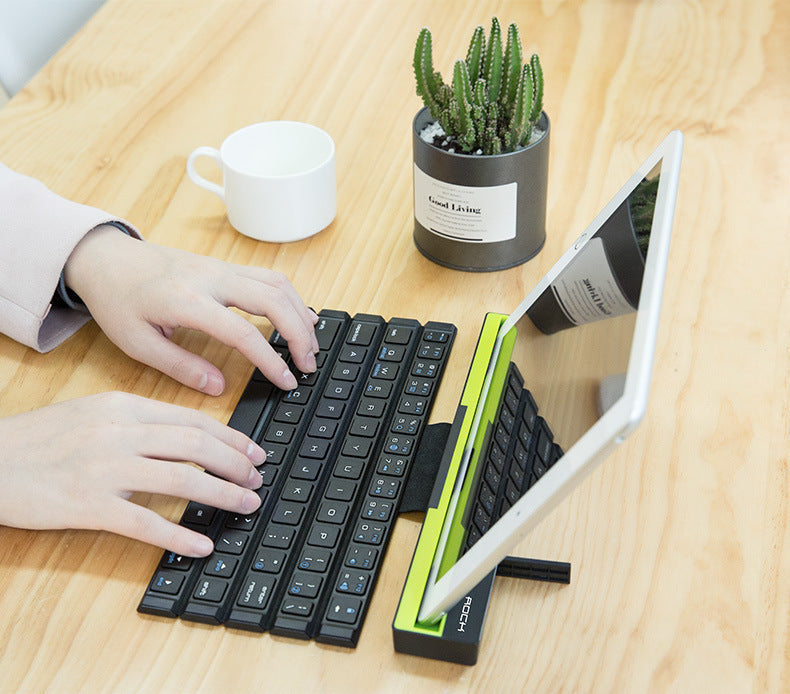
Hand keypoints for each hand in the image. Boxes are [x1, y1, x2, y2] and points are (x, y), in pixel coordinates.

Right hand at [0, 392, 266, 555]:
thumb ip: (139, 420)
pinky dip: (180, 536)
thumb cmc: (41, 438)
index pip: (193, 420)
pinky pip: (146, 524)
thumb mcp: (93, 412)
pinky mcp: (89, 507)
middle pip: (197, 446)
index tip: (254, 452)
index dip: (232, 438)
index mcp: (123, 406)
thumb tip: (190, 436)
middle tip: (257, 479)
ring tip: (246, 505)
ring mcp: (105, 469)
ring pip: (183, 480)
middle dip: (237, 464)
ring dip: (223, 494)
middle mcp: (119, 432)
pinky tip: (202, 545)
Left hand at [63, 225, 318, 394]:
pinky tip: (300, 316)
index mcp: (187, 301)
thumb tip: (218, 387)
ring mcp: (221, 268)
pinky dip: (291, 297)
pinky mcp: (225, 266)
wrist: (107, 259)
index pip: (244, 332)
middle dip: (300, 335)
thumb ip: (180, 367)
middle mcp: (211, 278)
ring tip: (311, 345)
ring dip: (301, 313)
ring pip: (278, 283)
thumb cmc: (118, 300)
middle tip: (310, 365)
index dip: (271, 361)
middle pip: (274, 300)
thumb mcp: (137, 343)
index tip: (287, 381)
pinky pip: (269, 276)